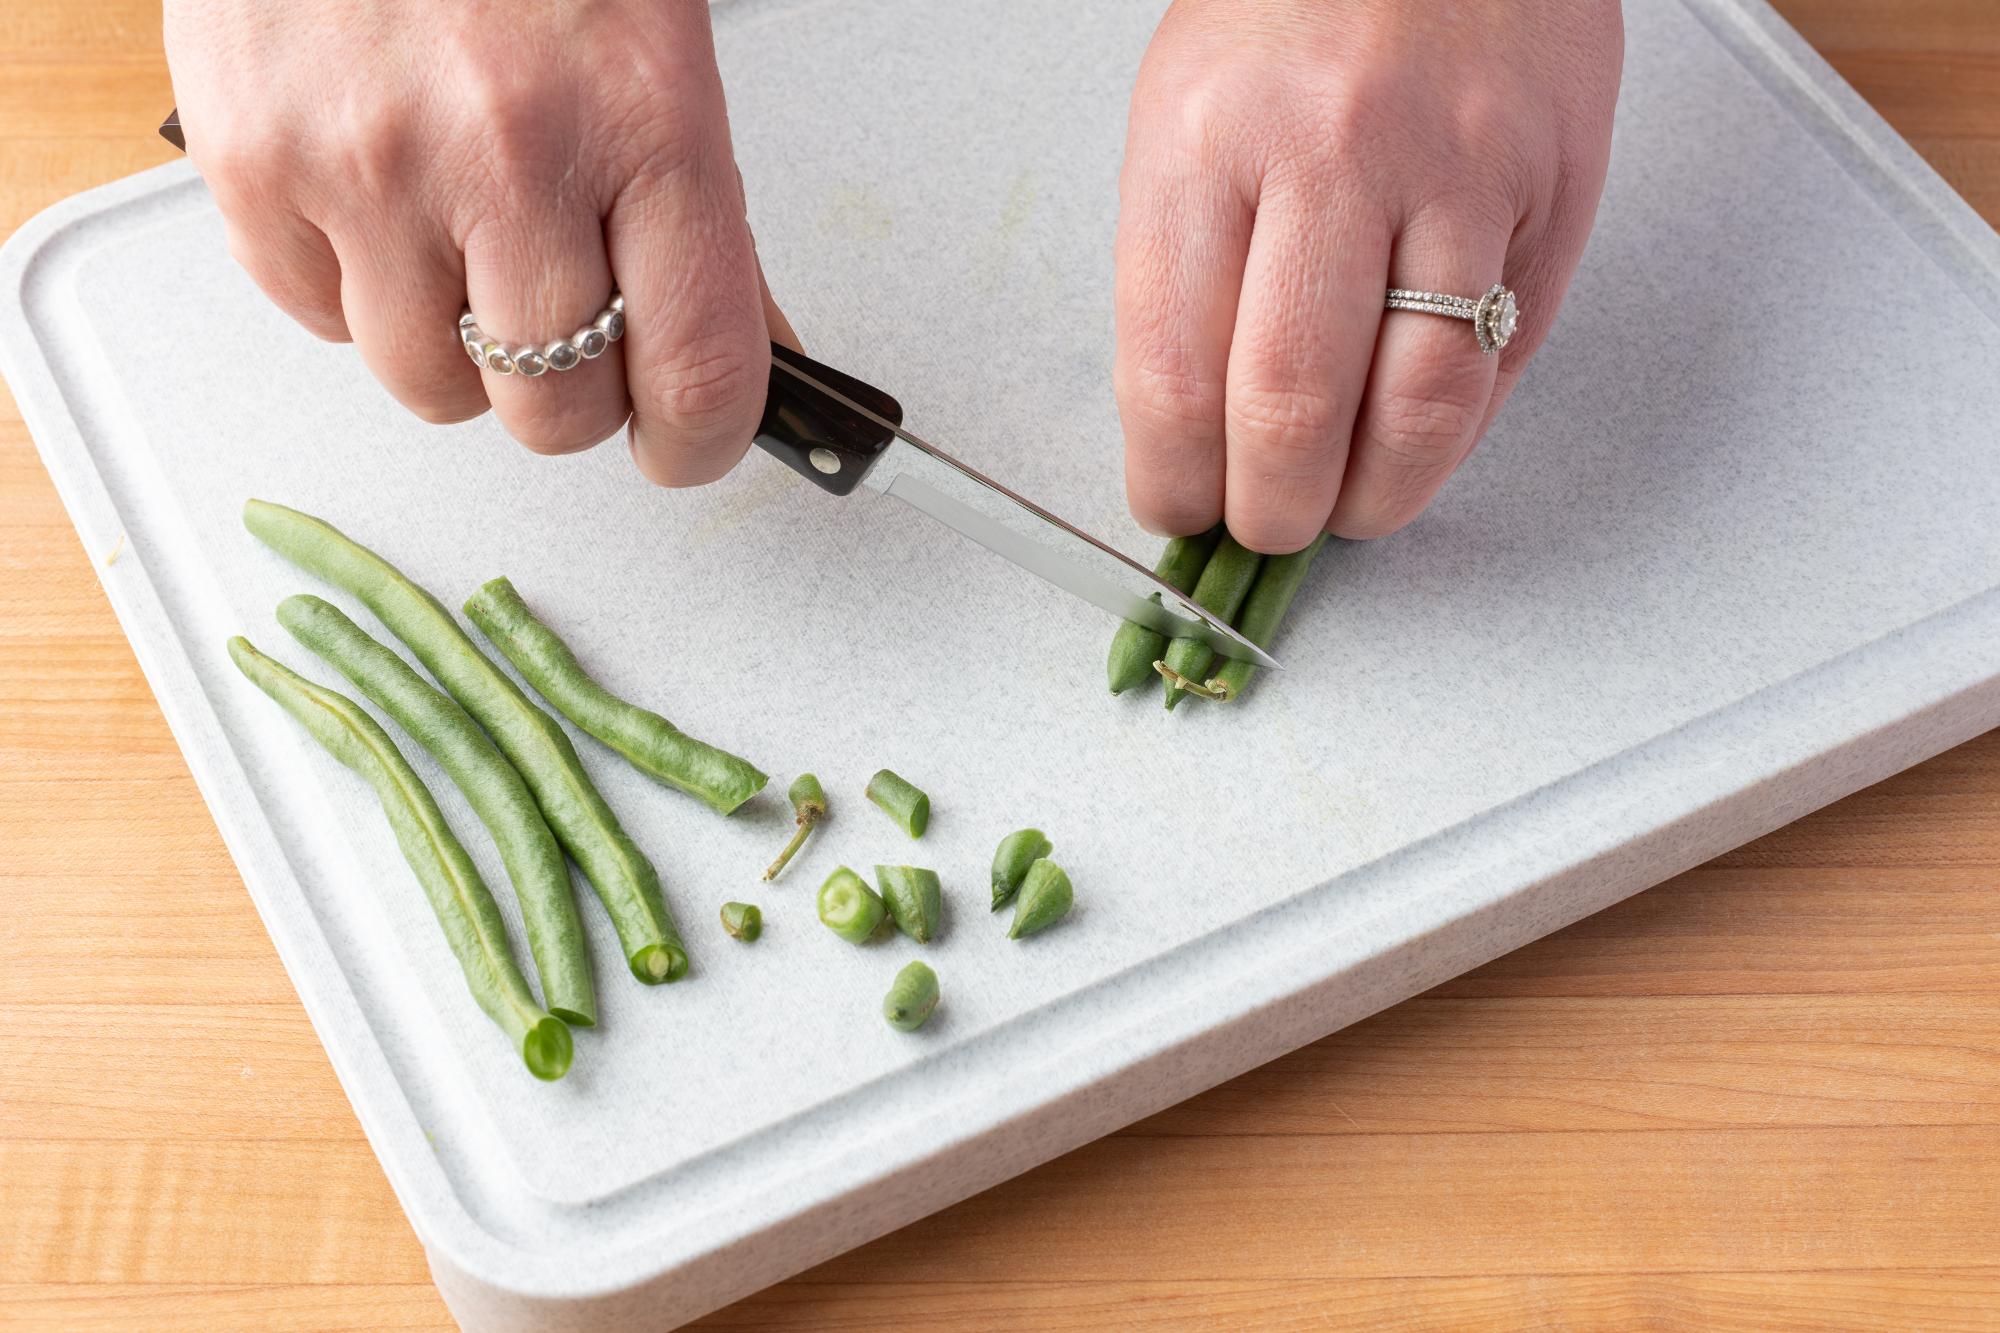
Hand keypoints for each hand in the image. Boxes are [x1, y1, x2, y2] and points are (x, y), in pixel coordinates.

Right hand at [165, 0, 795, 482]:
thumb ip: (702, 219)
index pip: (699, 375)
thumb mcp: (659, 53)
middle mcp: (508, 154)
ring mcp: (368, 167)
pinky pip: (321, 323)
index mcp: (645, 122)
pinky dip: (356, 288)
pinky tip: (381, 199)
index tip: (684, 442)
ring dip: (458, 349)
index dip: (698, 441)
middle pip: (554, 412)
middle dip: (571, 393)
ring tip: (463, 239)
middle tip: (568, 324)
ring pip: (431, 387)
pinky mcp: (256, 167)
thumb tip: (748, 352)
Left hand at [1114, 0, 1621, 550]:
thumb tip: (1198, 435)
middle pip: (1294, 411)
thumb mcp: (1187, 115)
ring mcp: (1455, 168)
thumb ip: (1188, 272)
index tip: (1180, 509)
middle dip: (1275, 512)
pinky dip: (1457, 431)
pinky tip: (1419, 438)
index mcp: (1205, 142)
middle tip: (1269, 527)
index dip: (1177, 480)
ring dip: (1379, 498)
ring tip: (1352, 509)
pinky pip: (1506, 355)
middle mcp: (1330, 155)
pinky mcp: (1550, 184)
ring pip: (1420, 406)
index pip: (1175, 374)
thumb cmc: (1298, 4)